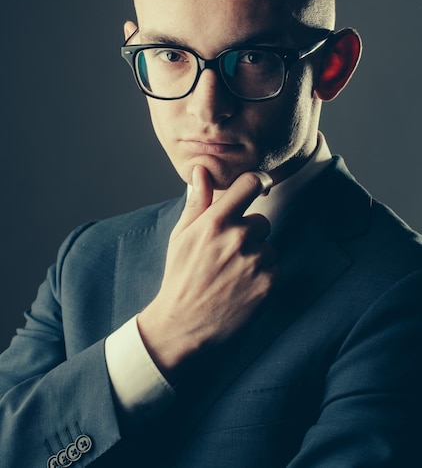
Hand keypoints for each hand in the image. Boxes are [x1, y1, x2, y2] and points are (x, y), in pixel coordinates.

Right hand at [137, 165, 276, 378]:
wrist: (184, 327)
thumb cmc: (180, 278)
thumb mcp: (181, 236)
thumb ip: (197, 202)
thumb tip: (202, 170)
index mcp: (216, 221)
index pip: (250, 184)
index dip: (256, 182)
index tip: (258, 186)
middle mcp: (239, 237)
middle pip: (261, 221)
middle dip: (249, 234)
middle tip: (227, 255)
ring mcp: (256, 262)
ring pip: (269, 247)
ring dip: (257, 258)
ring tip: (232, 276)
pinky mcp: (269, 284)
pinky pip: (276, 269)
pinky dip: (264, 278)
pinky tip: (242, 289)